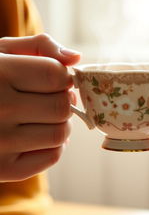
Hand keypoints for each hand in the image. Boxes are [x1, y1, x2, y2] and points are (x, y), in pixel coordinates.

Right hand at [0, 34, 79, 181]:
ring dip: (61, 123)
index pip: (55, 75)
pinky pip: (51, 157)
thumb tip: (76, 58)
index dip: (63, 76)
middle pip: (61, 107)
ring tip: (45, 116)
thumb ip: (41, 46)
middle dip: (63, 100)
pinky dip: (55, 145)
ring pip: (60, 133)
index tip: (56, 79)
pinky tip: (40, 135)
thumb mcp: (4, 52)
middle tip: (52, 98)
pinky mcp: (2, 169)